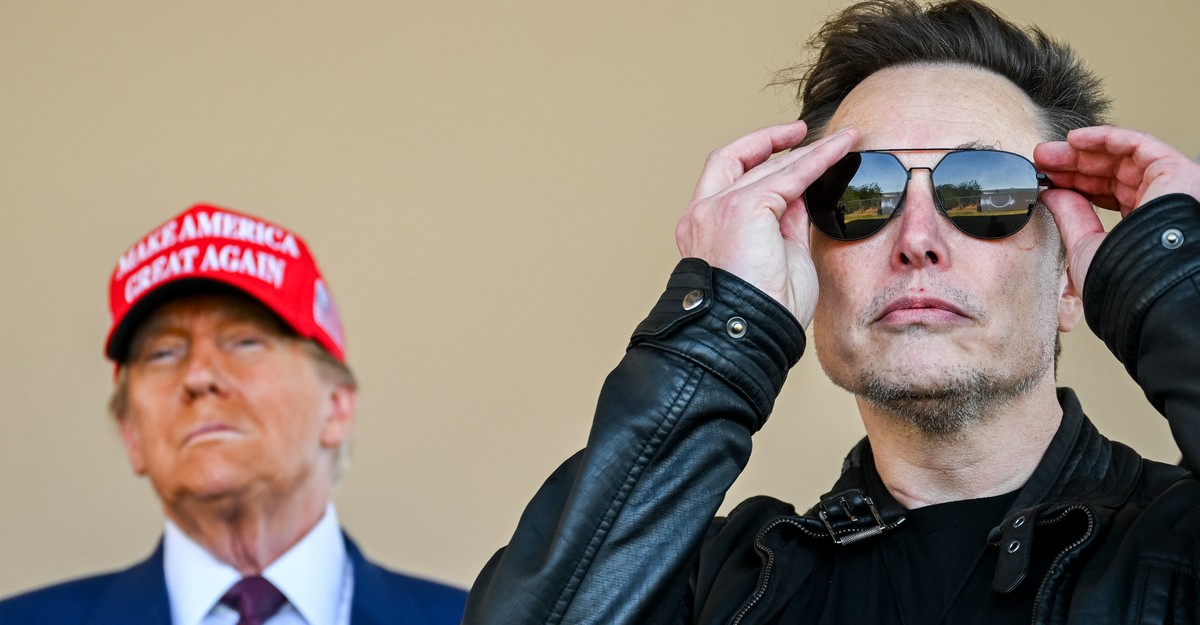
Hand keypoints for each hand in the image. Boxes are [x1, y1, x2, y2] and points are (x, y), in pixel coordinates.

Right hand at [675, 122, 856, 326]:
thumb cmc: (763, 312)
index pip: (729, 181)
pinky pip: (789, 173)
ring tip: (839, 140)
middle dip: (769, 143)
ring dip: (804, 149)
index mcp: (706, 230)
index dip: (757, 161)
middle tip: (803, 133)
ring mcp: (718, 208)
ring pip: (764, 164)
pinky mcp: (743, 207)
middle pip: (735, 160)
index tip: (786, 151)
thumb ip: (784, 224)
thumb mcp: (778, 258)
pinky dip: (818, 158)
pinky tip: (841, 147)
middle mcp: (703, 213)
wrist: (746, 333)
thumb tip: (801, 197)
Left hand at [1034, 125, 1199, 291]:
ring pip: (1123, 157)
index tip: (1045, 180)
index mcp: (1142, 227)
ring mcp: (1170, 187)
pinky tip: (1075, 140)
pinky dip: (1106, 138)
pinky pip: (1140, 144)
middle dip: (1073, 166)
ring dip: (1082, 152)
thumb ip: (1071, 217)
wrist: (1148, 282)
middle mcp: (1160, 205)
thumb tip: (1052, 195)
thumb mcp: (1086, 246)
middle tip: (1041, 161)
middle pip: (1113, 174)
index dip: (1074, 185)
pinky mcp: (1176, 170)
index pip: (1107, 196)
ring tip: (1047, 153)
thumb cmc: (1123, 278)